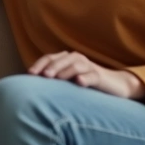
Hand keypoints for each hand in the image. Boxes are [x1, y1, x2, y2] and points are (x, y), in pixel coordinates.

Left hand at [29, 51, 144, 99]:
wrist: (114, 85)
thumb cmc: (85, 84)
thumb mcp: (67, 81)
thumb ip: (53, 80)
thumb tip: (30, 87)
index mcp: (66, 59)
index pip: (49, 58)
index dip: (39, 64)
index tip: (29, 74)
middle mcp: (77, 59)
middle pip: (60, 59)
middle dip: (50, 66)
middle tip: (42, 76)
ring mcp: (89, 67)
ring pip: (75, 65)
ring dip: (64, 71)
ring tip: (54, 78)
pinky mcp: (100, 77)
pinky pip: (92, 76)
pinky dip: (85, 78)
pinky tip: (79, 82)